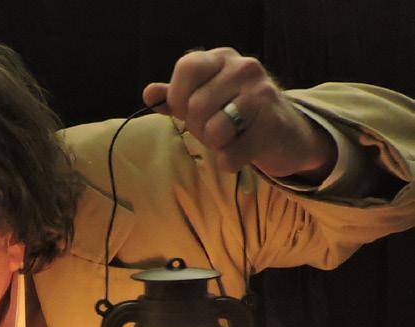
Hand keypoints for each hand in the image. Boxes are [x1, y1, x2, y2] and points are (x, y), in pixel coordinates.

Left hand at [144, 48, 336, 179]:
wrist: (284, 133)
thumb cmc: (235, 114)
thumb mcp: (203, 99)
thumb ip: (175, 97)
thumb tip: (149, 93)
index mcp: (222, 59)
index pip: (186, 67)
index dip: (179, 96)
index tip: (188, 109)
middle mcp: (244, 68)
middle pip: (194, 106)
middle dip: (197, 127)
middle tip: (215, 128)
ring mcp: (261, 94)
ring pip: (213, 130)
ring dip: (215, 144)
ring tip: (230, 137)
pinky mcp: (272, 125)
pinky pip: (231, 154)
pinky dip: (230, 160)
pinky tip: (243, 150)